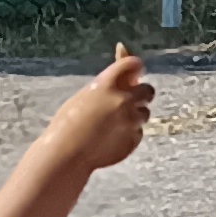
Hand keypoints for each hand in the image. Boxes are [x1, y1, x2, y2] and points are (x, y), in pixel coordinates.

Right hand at [54, 48, 155, 171]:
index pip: (134, 64)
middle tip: (130, 100)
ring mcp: (131, 120)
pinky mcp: (134, 139)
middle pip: (148, 90)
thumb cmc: (67, 122)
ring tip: (114, 124)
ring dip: (135, 115)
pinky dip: (129, 133)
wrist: (68, 152)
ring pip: (145, 113)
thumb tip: (125, 77)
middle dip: (141, 94)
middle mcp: (123, 99)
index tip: (134, 71)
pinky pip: (138, 132)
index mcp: (108, 84)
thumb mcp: (85, 95)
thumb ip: (107, 86)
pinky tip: (112, 138)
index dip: (134, 67)